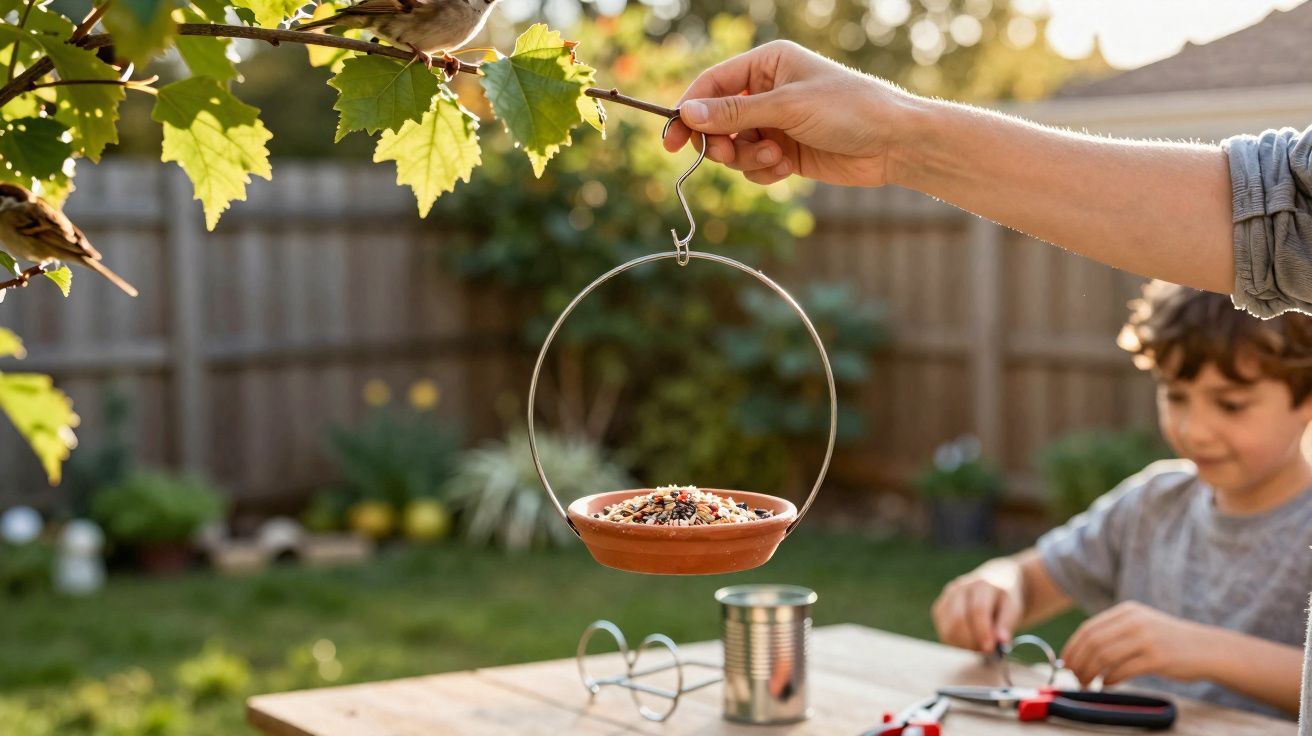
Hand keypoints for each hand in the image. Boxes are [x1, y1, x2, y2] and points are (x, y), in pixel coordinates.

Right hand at [662, 40, 918, 187]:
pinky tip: (785, 169)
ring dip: (747, 159)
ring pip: (734, 147)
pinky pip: (753, 166)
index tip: (671, 142)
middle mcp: (767, 90)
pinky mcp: (784, 152)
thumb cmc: (848, 109)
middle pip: (717, 120)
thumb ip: (735, 111)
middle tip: (729, 155)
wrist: (893, 143)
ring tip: (774, 159)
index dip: (688, 112)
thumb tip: (686, 113)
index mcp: (767, 64)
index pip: (711, 85)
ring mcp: (775, 123)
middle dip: (721, 142)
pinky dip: (762, 171)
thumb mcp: (787, 107)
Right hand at [931, 567, 1023, 653]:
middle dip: (971, 641)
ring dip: (963, 644)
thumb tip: (1001, 643)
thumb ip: (1007, 624)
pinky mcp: (939, 608)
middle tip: (984, 652)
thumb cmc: (1003, 600)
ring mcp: (946, 597)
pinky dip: (955, 643)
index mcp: (981, 584)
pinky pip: (943, 632)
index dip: (983, 631)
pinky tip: (968, 643)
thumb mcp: (1013, 608)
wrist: (992, 584)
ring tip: (978, 648)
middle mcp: (960, 587)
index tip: (990, 649)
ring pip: (948, 628)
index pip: (977, 609)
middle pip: (958, 619)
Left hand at [1061, 601, 1205, 686]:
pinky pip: (1123, 670)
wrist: (1207, 648)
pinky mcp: (1158, 658)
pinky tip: (1107, 684)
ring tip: (1088, 683)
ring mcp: (1146, 638)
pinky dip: (1110, 679)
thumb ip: (1115, 632)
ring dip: (1090, 673)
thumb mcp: (1141, 625)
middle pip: (1093, 642)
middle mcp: (1134, 621)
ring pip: (1104, 656)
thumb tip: (1081, 651)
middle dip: (1078, 662)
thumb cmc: (1169, 641)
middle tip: (1074, 676)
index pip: (1088, 628)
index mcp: (1127, 611)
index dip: (1072, 647)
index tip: (1065, 662)